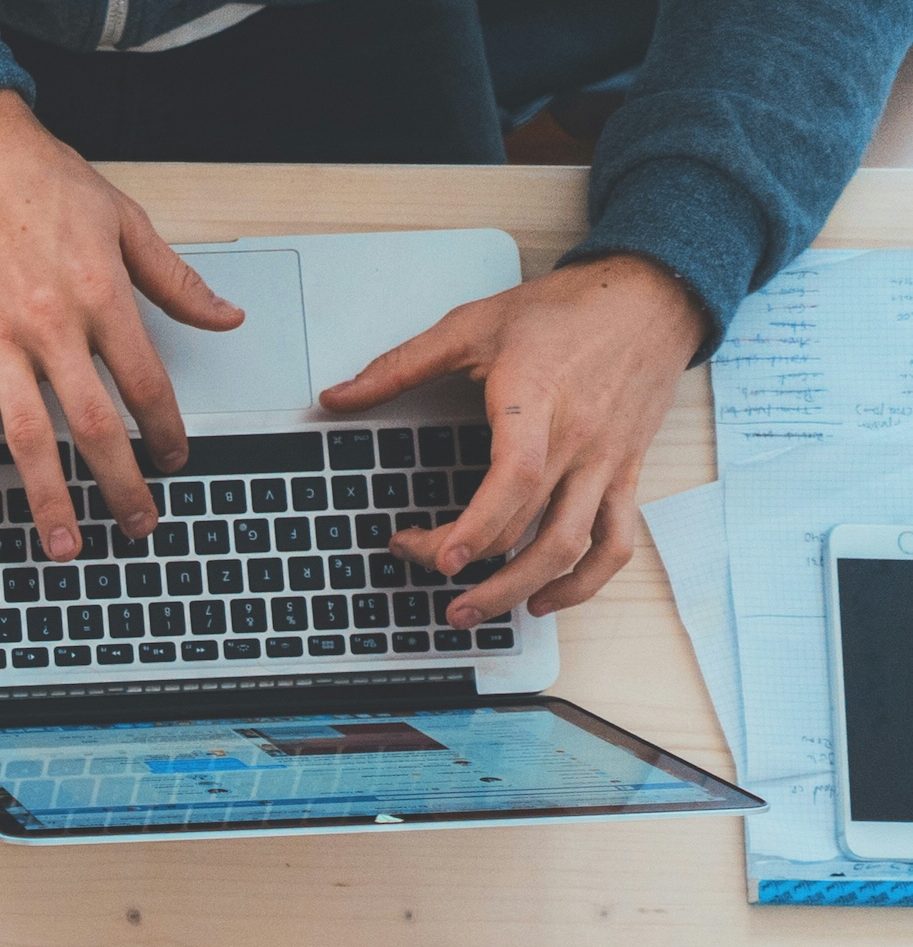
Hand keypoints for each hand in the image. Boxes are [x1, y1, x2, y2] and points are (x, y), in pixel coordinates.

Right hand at [0, 91, 243, 561]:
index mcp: (100, 293)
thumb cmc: (43, 184)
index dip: (166, 431)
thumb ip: (175, 281)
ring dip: (49, 497)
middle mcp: (50, 322)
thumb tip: (226, 318)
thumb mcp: (124, 220)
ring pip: (29, 434)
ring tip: (66, 543)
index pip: (145, 382)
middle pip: (94, 423)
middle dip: (120, 484)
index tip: (175, 461)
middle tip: (136, 524)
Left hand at [320, 253, 704, 628]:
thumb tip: (335, 397)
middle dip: (469, 562)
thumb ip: (400, 366)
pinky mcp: (625, 474)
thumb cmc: (564, 311)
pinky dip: (584, 582)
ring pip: (573, 547)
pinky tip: (542, 598)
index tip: (438, 558)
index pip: (516, 478)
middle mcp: (578, 441)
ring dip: (521, 590)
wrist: (651, 295)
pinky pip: (615, 542)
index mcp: (538, 402)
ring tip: (471, 612)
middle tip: (419, 566)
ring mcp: (606, 463)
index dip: (478, 526)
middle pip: (528, 526)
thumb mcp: (473, 324)